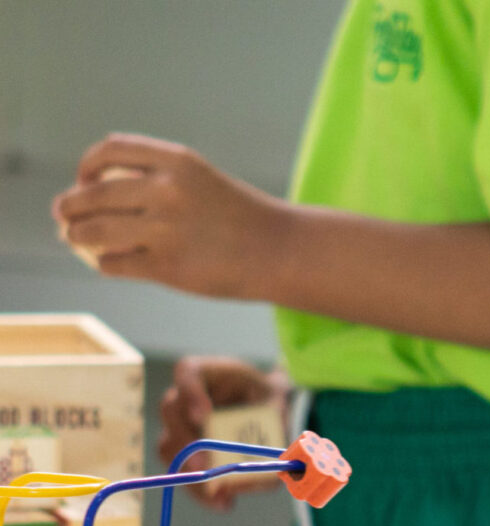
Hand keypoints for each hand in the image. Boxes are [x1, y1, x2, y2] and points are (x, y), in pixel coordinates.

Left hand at [51, 132, 283, 297]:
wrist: (281, 252)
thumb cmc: (243, 219)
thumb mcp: (203, 181)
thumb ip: (160, 180)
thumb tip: (107, 193)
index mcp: (176, 161)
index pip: (110, 151)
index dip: (87, 165)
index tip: (83, 179)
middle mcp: (168, 191)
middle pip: (95, 193)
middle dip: (71, 205)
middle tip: (64, 215)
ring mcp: (166, 230)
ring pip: (96, 230)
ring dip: (77, 235)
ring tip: (75, 239)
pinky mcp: (168, 267)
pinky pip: (116, 263)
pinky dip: (106, 264)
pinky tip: (109, 264)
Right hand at [159, 355, 289, 509]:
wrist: (263, 408)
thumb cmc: (265, 398)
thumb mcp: (275, 402)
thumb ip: (276, 423)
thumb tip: (277, 462)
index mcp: (205, 372)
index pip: (187, 372)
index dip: (191, 393)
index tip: (203, 416)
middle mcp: (183, 396)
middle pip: (171, 412)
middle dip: (186, 441)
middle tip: (202, 465)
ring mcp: (178, 424)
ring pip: (169, 447)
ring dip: (190, 473)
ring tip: (216, 494)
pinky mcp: (183, 452)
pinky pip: (182, 471)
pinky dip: (201, 491)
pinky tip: (223, 502)